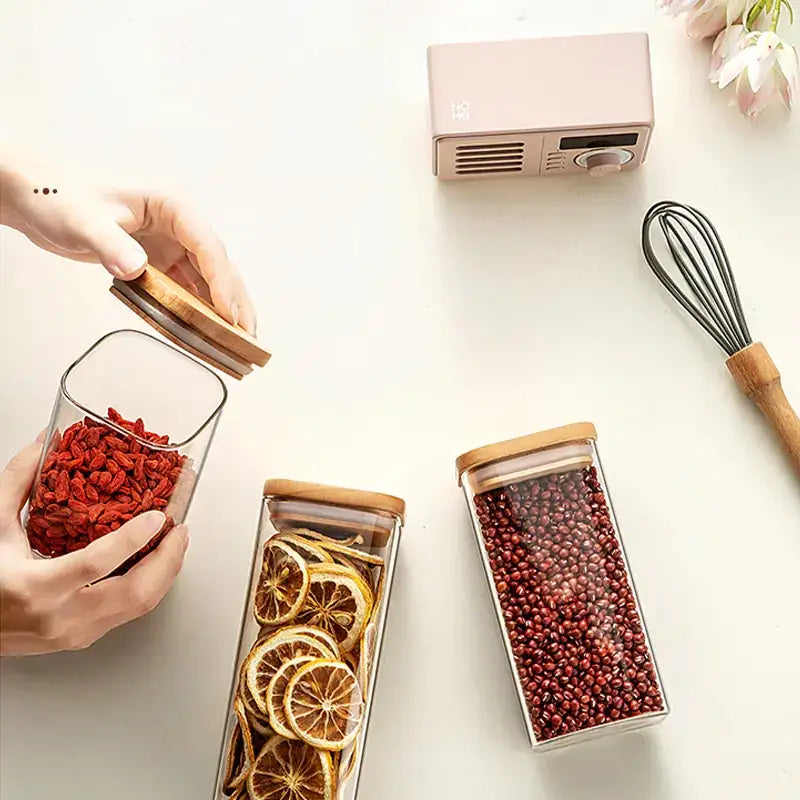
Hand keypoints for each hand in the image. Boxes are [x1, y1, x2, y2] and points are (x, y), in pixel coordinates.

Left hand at [0, 147, 255, 333]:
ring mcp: (171, 242)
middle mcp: (179, 224)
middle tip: (249, 338)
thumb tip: (136, 269)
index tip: (231, 316)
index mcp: (173, 204)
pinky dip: (198, 310)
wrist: (36, 197)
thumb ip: (112, 244)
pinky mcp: (159, 259)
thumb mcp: (84, 220)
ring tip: (239, 342)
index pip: (208, 247)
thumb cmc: (59, 196)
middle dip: (236, 302)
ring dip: (222, 311)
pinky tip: (207, 332)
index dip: (222, 284)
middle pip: (218, 266)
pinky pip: (185, 288)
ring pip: (207, 281)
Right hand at [0, 436, 189, 655]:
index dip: (133, 538)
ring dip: (167, 571)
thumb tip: (46, 440)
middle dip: (168, 558)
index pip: (97, 564)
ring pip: (140, 606)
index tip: (156, 516)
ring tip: (176, 542)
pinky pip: (130, 612)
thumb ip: (18, 480)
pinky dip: (152, 583)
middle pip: (134, 592)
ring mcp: (76, 632)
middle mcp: (61, 616)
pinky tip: (157, 563)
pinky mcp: (84, 638)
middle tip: (179, 530)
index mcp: (37, 588)